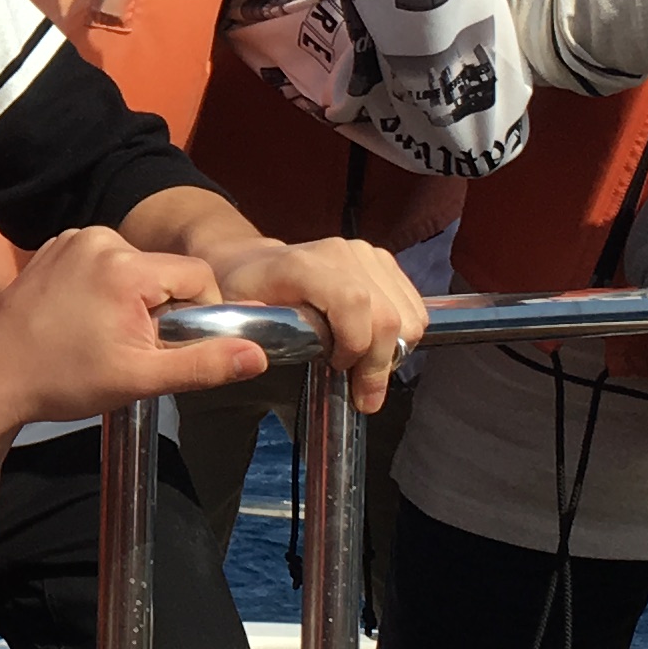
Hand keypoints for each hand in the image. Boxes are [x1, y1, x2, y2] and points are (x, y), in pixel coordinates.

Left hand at [0, 229, 272, 440]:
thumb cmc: (62, 381)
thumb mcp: (140, 379)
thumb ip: (203, 364)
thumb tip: (258, 354)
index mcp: (125, 265)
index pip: (196, 276)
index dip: (199, 313)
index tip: (172, 346)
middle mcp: (100, 238)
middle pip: (164, 270)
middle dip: (161, 309)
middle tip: (128, 348)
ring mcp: (73, 238)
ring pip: (135, 267)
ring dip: (133, 299)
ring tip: (100, 336)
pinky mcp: (54, 246)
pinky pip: (104, 261)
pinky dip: (105, 288)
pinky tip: (82, 320)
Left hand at [202, 230, 425, 413]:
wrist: (253, 260)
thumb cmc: (243, 292)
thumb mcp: (233, 314)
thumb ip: (250, 332)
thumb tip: (262, 353)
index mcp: (303, 265)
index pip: (354, 302)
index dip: (356, 344)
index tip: (340, 370)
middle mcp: (342, 253)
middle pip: (387, 315)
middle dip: (378, 364)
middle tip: (362, 394)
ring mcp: (366, 254)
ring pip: (408, 315)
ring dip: (392, 352)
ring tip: (363, 368)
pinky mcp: (383, 261)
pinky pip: (414, 307)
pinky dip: (401, 336)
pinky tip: (373, 346)